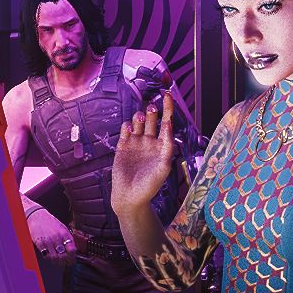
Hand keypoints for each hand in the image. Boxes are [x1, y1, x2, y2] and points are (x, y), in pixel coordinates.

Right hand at [27, 208, 77, 266]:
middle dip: (65, 262)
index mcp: (64, 233)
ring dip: (57, 262)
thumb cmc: (49, 222)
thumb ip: (67, 238)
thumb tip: (73, 250)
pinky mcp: (40, 243)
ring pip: (55, 257)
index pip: (72, 249)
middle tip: (65, 263)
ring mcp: (48, 240)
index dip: (73, 257)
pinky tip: (50, 257)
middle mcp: (57, 237)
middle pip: (64, 255)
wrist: (36, 216)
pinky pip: (46, 255)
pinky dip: (49, 258)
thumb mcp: (62, 228)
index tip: (72, 260)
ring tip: (57, 261)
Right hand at [112, 92, 174, 216]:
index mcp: (163, 146)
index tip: (168, 95)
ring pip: (139, 123)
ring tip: (141, 118)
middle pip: (153, 120)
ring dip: (140, 117)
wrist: (129, 197)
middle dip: (153, 112)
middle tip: (152, 108)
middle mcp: (150, 142)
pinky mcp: (123, 147)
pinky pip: (125, 131)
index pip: (167, 123)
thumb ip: (168, 147)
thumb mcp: (164, 168)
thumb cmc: (150, 186)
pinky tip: (128, 128)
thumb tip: (169, 126)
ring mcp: (136, 144)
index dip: (168, 109)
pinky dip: (127, 126)